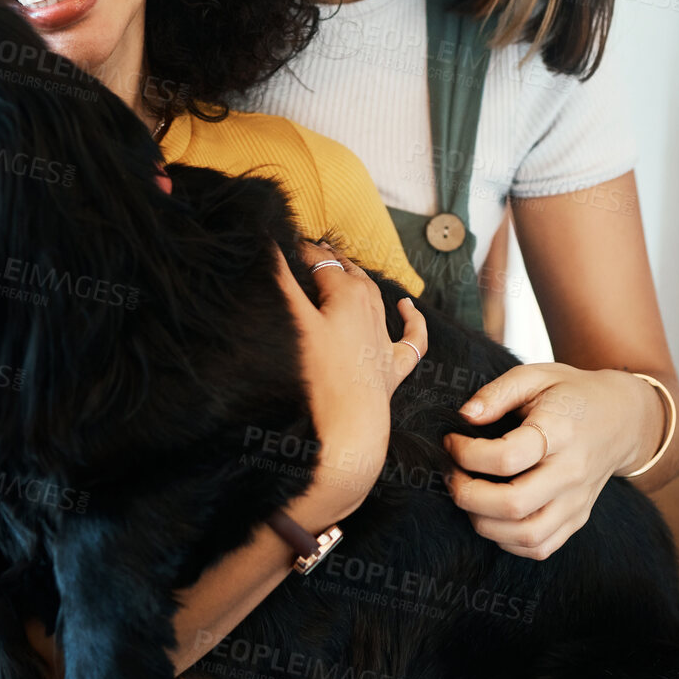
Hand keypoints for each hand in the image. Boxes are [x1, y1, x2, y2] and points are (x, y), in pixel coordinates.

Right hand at [274, 239, 426, 525]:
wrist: (345, 436)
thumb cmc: (315, 378)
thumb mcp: (292, 322)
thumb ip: (280, 280)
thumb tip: (266, 241)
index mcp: (346, 295)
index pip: (318, 260)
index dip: (298, 249)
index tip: (278, 242)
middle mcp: (370, 313)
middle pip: (347, 273)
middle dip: (326, 259)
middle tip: (304, 250)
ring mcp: (382, 342)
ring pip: (375, 297)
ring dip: (359, 279)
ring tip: (342, 265)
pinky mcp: (392, 371)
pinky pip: (411, 339)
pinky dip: (412, 319)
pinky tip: (407, 306)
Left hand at [442, 363, 665, 559]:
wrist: (623, 418)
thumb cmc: (572, 393)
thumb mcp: (536, 375)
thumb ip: (497, 393)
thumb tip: (464, 416)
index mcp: (561, 432)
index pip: (507, 457)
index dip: (467, 454)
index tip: (451, 441)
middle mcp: (572, 472)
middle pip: (514, 505)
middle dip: (468, 496)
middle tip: (452, 476)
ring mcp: (578, 501)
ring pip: (527, 535)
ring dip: (484, 524)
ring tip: (469, 499)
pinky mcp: (578, 518)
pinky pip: (540, 547)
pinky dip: (507, 541)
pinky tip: (493, 517)